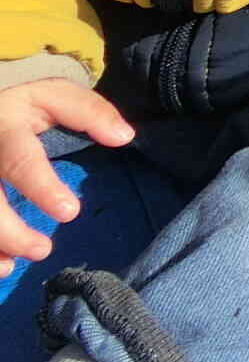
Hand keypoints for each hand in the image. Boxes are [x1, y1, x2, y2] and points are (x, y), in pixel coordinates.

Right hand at [0, 79, 133, 278]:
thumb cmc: (23, 110)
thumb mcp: (53, 97)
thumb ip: (88, 111)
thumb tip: (124, 137)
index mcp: (4, 127)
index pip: (20, 161)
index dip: (42, 188)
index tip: (70, 212)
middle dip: (9, 229)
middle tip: (43, 249)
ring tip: (15, 264)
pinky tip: (2, 265)